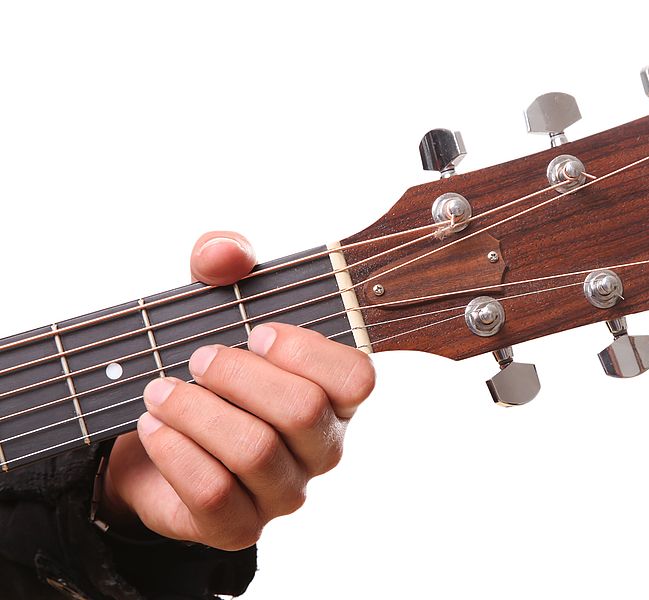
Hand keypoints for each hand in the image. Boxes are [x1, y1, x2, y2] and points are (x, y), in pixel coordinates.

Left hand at [100, 231, 374, 549]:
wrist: (154, 438)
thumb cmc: (204, 371)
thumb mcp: (209, 300)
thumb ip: (222, 260)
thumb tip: (225, 254)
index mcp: (333, 395)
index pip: (356, 377)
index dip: (307, 352)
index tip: (257, 331)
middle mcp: (321, 447)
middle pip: (302, 411)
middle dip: (238, 375)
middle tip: (198, 358)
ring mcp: (284, 491)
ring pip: (255, 450)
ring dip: (196, 410)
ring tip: (159, 392)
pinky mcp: (239, 526)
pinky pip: (214, 492)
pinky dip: (175, 451)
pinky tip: (154, 427)